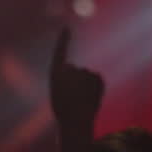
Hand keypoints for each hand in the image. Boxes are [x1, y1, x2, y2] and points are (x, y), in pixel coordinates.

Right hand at [49, 28, 103, 151]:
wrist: (75, 123)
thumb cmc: (63, 111)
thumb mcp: (58, 93)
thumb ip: (66, 79)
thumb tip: (76, 70)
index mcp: (55, 73)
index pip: (60, 51)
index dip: (63, 39)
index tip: (67, 28)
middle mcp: (69, 68)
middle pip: (75, 69)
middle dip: (76, 80)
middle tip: (73, 97)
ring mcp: (84, 72)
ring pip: (87, 75)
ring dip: (86, 85)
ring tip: (82, 99)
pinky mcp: (97, 77)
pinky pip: (97, 79)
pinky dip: (96, 87)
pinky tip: (92, 98)